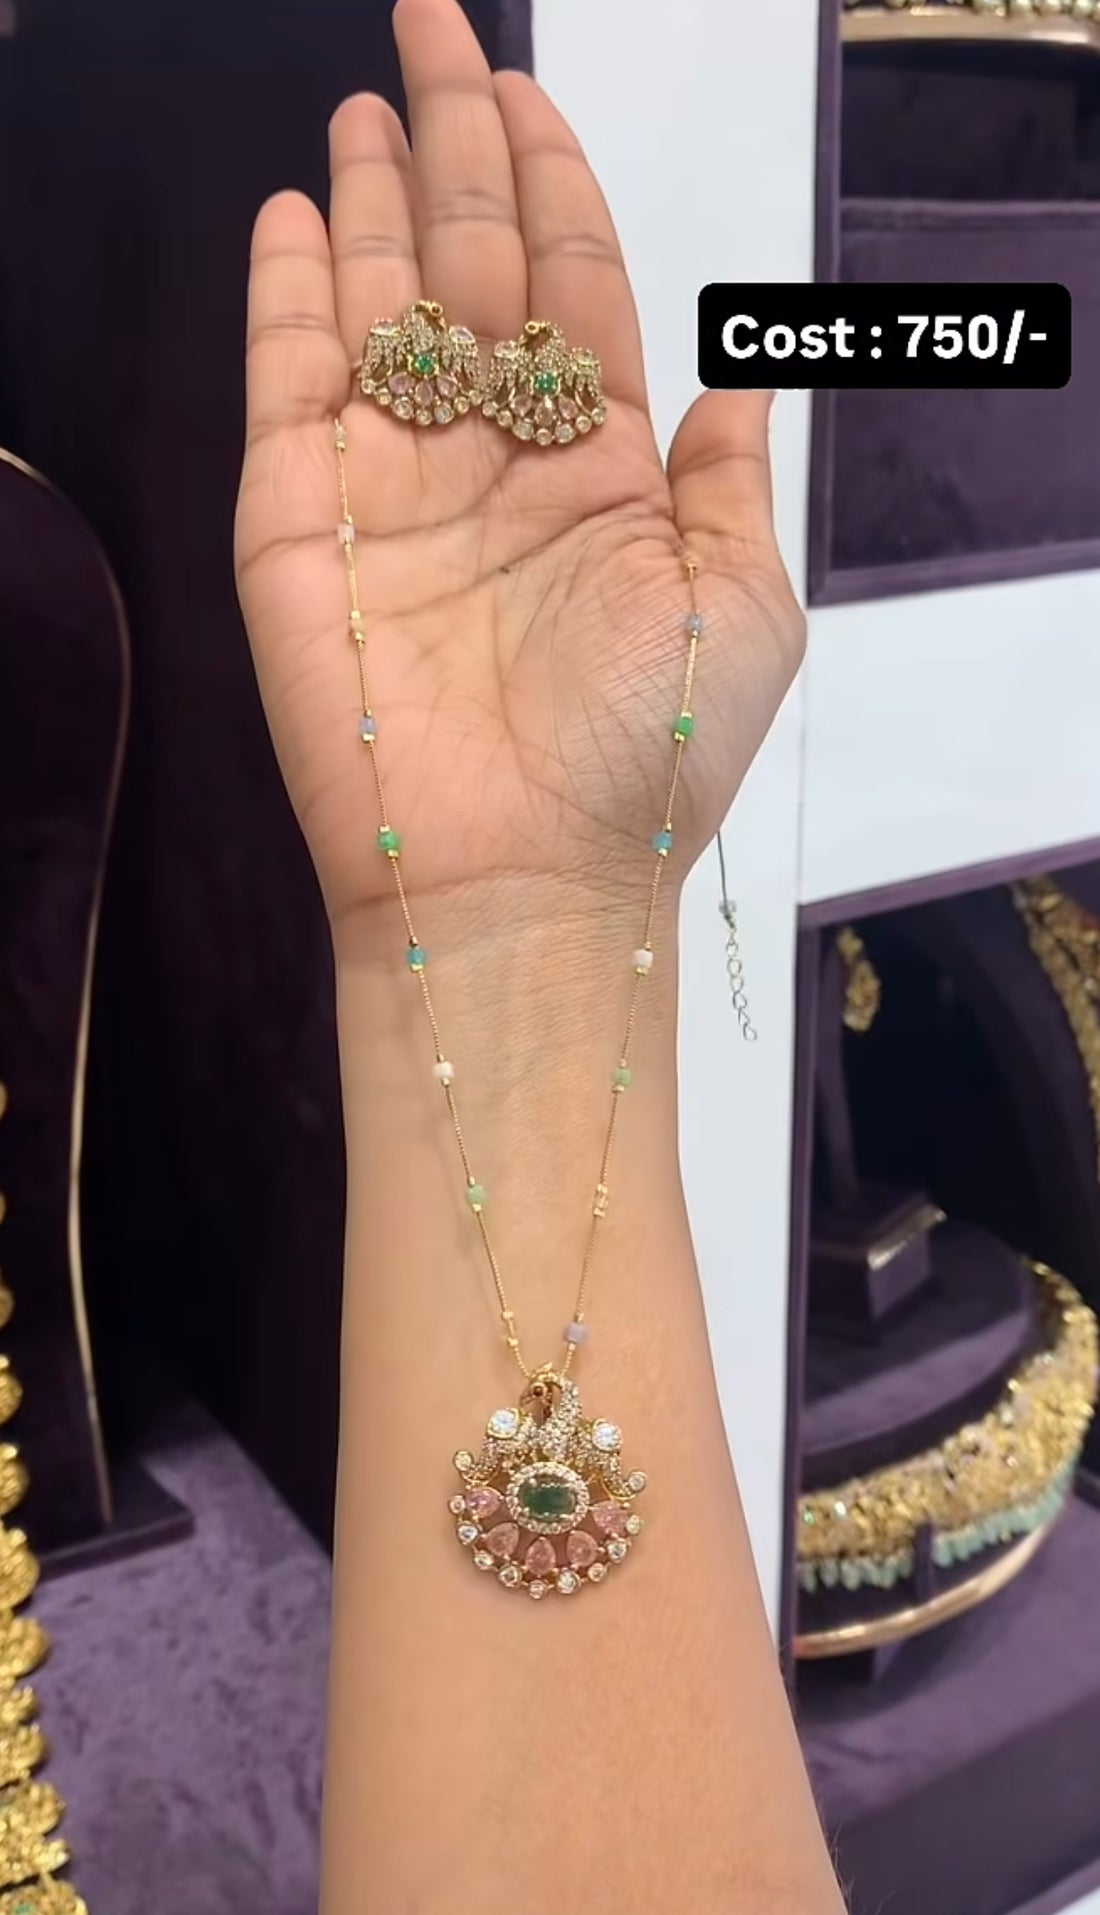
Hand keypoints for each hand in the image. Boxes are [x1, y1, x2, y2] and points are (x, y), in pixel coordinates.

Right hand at [234, 0, 802, 952]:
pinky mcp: (297, 523)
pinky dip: (289, 296)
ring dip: (379, 200)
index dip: (552, 185)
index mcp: (602, 473)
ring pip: (381, 308)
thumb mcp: (744, 611)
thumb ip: (733, 482)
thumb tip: (744, 377)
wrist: (517, 881)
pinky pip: (288, 383)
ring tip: (371, 101)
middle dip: (459, 144)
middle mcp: (495, 461)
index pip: (572, 290)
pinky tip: (299, 218)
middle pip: (474, 269)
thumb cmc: (644, 759)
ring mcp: (390, 487)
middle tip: (435, 30)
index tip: (526, 89)